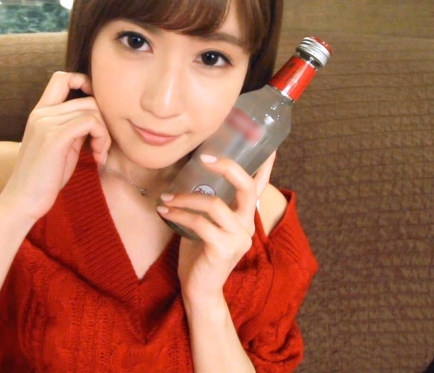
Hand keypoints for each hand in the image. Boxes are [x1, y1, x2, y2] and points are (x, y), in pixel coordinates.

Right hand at [0, 71, 111, 222]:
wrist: (23, 200)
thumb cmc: (43, 178)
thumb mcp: (60, 146)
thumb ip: (73, 127)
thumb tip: (96, 117)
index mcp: (40, 112)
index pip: (61, 78)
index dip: (84, 83)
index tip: (96, 109)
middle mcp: (41, 113)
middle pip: (88, 99)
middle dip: (103, 122)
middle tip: (101, 147)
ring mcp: (46, 123)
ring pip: (93, 111)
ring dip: (104, 133)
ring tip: (99, 153)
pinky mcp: (55, 137)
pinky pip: (90, 122)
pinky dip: (102, 138)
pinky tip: (98, 156)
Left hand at [158, 150, 276, 304]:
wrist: (199, 289)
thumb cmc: (200, 253)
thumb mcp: (207, 223)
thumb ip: (209, 202)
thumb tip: (190, 172)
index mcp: (245, 216)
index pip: (260, 186)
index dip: (265, 164)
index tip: (268, 143)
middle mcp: (247, 225)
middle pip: (246, 187)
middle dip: (228, 167)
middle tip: (206, 156)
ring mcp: (238, 238)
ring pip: (214, 204)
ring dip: (186, 197)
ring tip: (167, 196)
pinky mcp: (222, 249)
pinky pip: (199, 222)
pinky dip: (179, 213)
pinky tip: (165, 210)